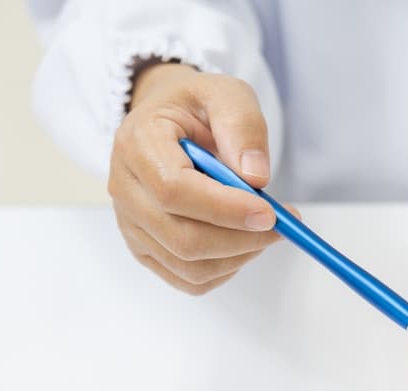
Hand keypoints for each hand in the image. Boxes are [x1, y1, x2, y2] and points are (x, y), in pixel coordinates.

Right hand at [109, 63, 280, 294]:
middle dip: (241, 239)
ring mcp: (131, 224)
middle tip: (282, 225)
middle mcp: (125, 188)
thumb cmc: (198, 108)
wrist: (170, 123)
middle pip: (181, 237)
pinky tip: (243, 243)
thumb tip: (256, 177)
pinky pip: (189, 279)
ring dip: (239, 256)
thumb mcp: (226, 94)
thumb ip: (242, 126)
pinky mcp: (146, 249)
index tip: (270, 213)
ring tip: (265, 229)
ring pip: (188, 265)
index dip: (225, 209)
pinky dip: (226, 270)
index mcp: (137, 143)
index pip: (173, 190)